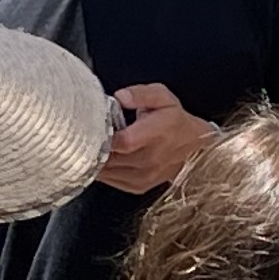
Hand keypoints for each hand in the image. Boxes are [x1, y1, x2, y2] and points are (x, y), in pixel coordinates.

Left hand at [95, 82, 215, 195]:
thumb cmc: (174, 119)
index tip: (92, 126)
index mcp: (157, 133)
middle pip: (112, 158)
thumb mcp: (161, 96)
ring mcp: (145, 175)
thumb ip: (140, 94)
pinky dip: (103, 171)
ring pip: (109, 172)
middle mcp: (152, 158)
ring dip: (96, 160)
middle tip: (86, 135)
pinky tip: (100, 159)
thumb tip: (121, 97)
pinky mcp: (139, 186)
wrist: (192, 142)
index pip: (124, 142)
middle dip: (95, 147)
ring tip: (91, 146)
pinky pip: (112, 182)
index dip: (104, 135)